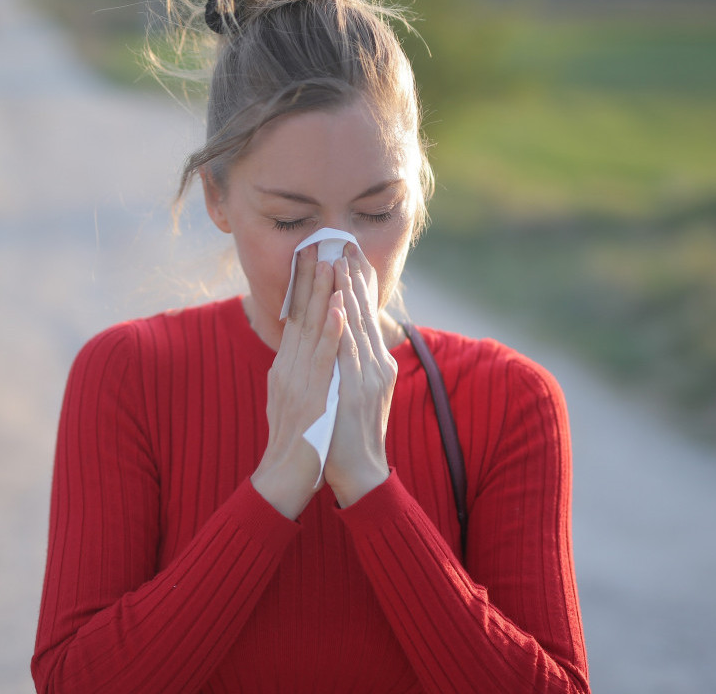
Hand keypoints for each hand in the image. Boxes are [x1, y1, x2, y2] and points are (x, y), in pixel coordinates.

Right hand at [253, 246, 344, 518]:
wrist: (285, 479)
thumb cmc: (295, 444)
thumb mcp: (292, 400)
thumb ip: (298, 372)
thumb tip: (305, 349)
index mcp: (284, 367)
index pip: (294, 317)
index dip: (302, 285)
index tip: (310, 255)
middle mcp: (286, 368)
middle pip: (299, 315)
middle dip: (310, 278)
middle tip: (318, 243)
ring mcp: (296, 381)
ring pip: (311, 329)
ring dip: (322, 294)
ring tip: (331, 262)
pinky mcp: (311, 396)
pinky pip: (323, 358)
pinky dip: (331, 330)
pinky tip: (340, 308)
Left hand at [325, 242, 394, 506]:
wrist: (358, 473)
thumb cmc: (348, 436)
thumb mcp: (355, 393)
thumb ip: (353, 366)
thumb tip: (345, 341)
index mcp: (375, 365)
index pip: (366, 316)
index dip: (358, 284)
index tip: (349, 255)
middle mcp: (376, 366)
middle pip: (365, 313)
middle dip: (355, 277)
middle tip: (346, 242)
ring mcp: (367, 377)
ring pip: (357, 325)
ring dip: (349, 291)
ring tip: (340, 260)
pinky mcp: (356, 390)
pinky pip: (347, 352)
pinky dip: (343, 326)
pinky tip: (339, 304)